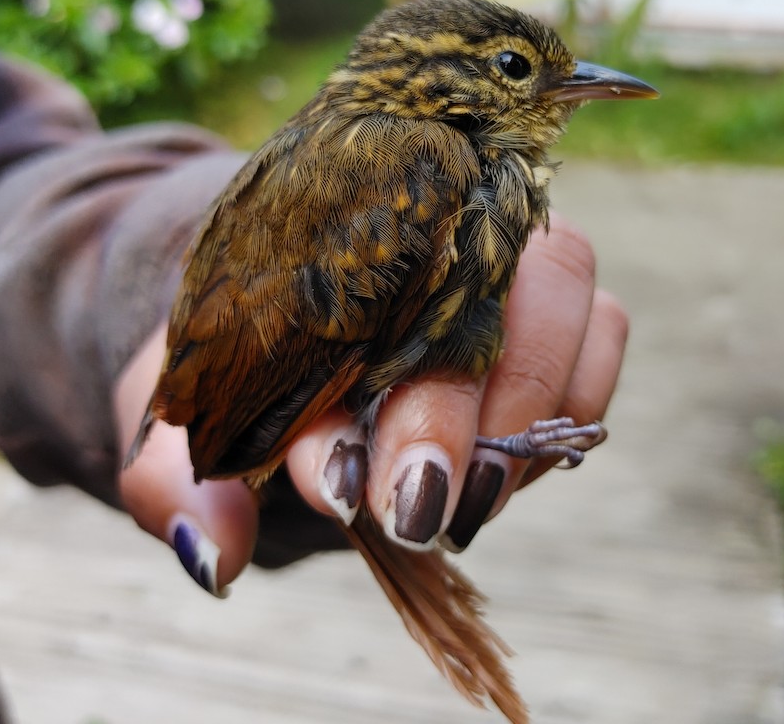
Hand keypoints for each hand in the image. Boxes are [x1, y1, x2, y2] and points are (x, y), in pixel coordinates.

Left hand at [113, 211, 627, 593]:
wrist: (294, 349)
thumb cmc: (243, 378)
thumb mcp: (188, 425)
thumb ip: (177, 482)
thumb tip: (212, 555)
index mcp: (346, 234)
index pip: (381, 274)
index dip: (368, 380)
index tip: (335, 480)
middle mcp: (443, 228)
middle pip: (491, 276)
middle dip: (456, 404)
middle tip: (411, 506)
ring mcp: (511, 264)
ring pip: (570, 295)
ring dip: (528, 409)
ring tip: (464, 504)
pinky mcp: (561, 313)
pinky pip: (606, 332)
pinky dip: (575, 404)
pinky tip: (512, 472)